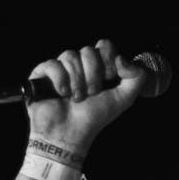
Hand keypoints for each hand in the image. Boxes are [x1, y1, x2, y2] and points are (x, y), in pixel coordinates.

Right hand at [26, 39, 145, 148]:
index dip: (108, 61)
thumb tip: (122, 57)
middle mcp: (79, 65)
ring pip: (70, 55)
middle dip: (93, 75)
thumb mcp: (125, 98)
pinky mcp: (42, 73)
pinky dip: (60, 81)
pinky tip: (62, 94)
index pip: (105, 46)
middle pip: (89, 50)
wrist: (70, 133)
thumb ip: (136, 76)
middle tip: (91, 93)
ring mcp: (61, 68)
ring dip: (77, 81)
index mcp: (98, 67)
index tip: (108, 79)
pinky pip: (52, 64)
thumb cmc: (95, 116)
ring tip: (76, 98)